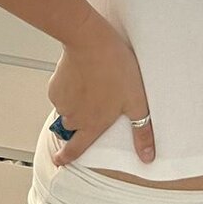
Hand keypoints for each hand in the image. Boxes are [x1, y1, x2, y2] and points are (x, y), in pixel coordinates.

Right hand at [47, 11, 154, 166]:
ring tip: (95, 82)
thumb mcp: (137, 101)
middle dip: (82, 119)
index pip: (76, 149)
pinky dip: (71, 87)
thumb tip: (147, 155)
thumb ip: (141, 131)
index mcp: (92, 124)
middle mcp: (73, 117)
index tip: (59, 160)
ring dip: (78, 101)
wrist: (91, 42)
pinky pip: (62, 92)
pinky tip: (83, 74)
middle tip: (95, 101)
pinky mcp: (55, 86)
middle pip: (74, 126)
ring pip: (68, 107)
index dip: (67, 157)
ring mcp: (62, 102)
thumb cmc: (115, 68)